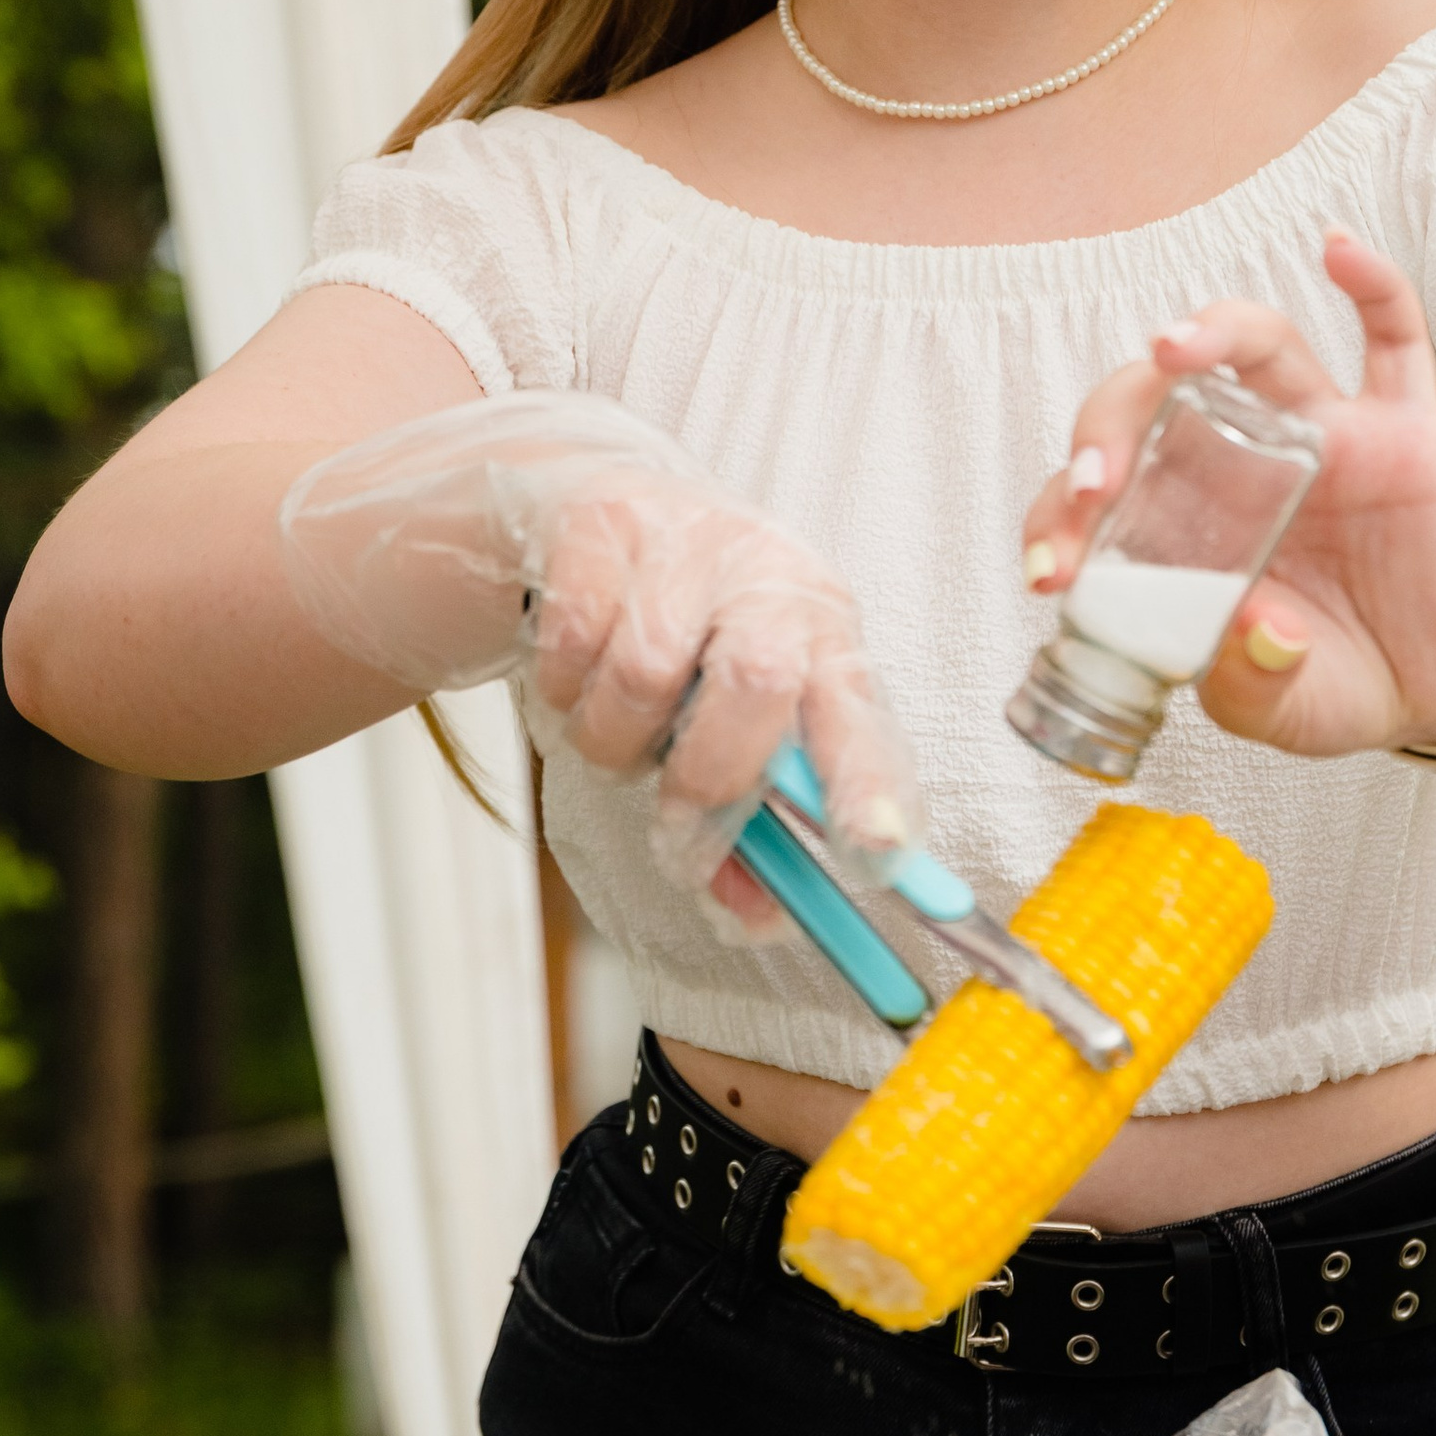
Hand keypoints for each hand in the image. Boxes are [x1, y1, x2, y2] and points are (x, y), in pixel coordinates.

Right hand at [281, 397, 919, 916]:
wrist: (600, 517)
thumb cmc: (688, 641)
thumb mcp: (730, 722)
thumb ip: (747, 824)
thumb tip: (754, 918)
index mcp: (823, 627)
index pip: (859, 709)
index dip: (868, 782)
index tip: (873, 853)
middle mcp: (768, 571)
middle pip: (756, 681)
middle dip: (707, 780)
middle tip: (676, 827)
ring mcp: (685, 537)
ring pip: (643, 675)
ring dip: (615, 740)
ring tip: (620, 729)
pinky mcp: (602, 521)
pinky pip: (570, 641)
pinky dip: (562, 688)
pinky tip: (576, 672)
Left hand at [1020, 230, 1435, 758]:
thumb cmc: (1337, 682)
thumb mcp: (1279, 709)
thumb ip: (1252, 684)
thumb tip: (1256, 632)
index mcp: (1185, 520)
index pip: (1101, 485)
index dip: (1062, 516)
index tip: (1052, 571)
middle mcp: (1241, 459)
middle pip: (1160, 397)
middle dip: (1111, 424)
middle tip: (1098, 480)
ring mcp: (1323, 435)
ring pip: (1260, 348)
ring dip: (1211, 332)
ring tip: (1174, 349)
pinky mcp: (1403, 430)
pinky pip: (1393, 336)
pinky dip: (1371, 283)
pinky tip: (1339, 248)